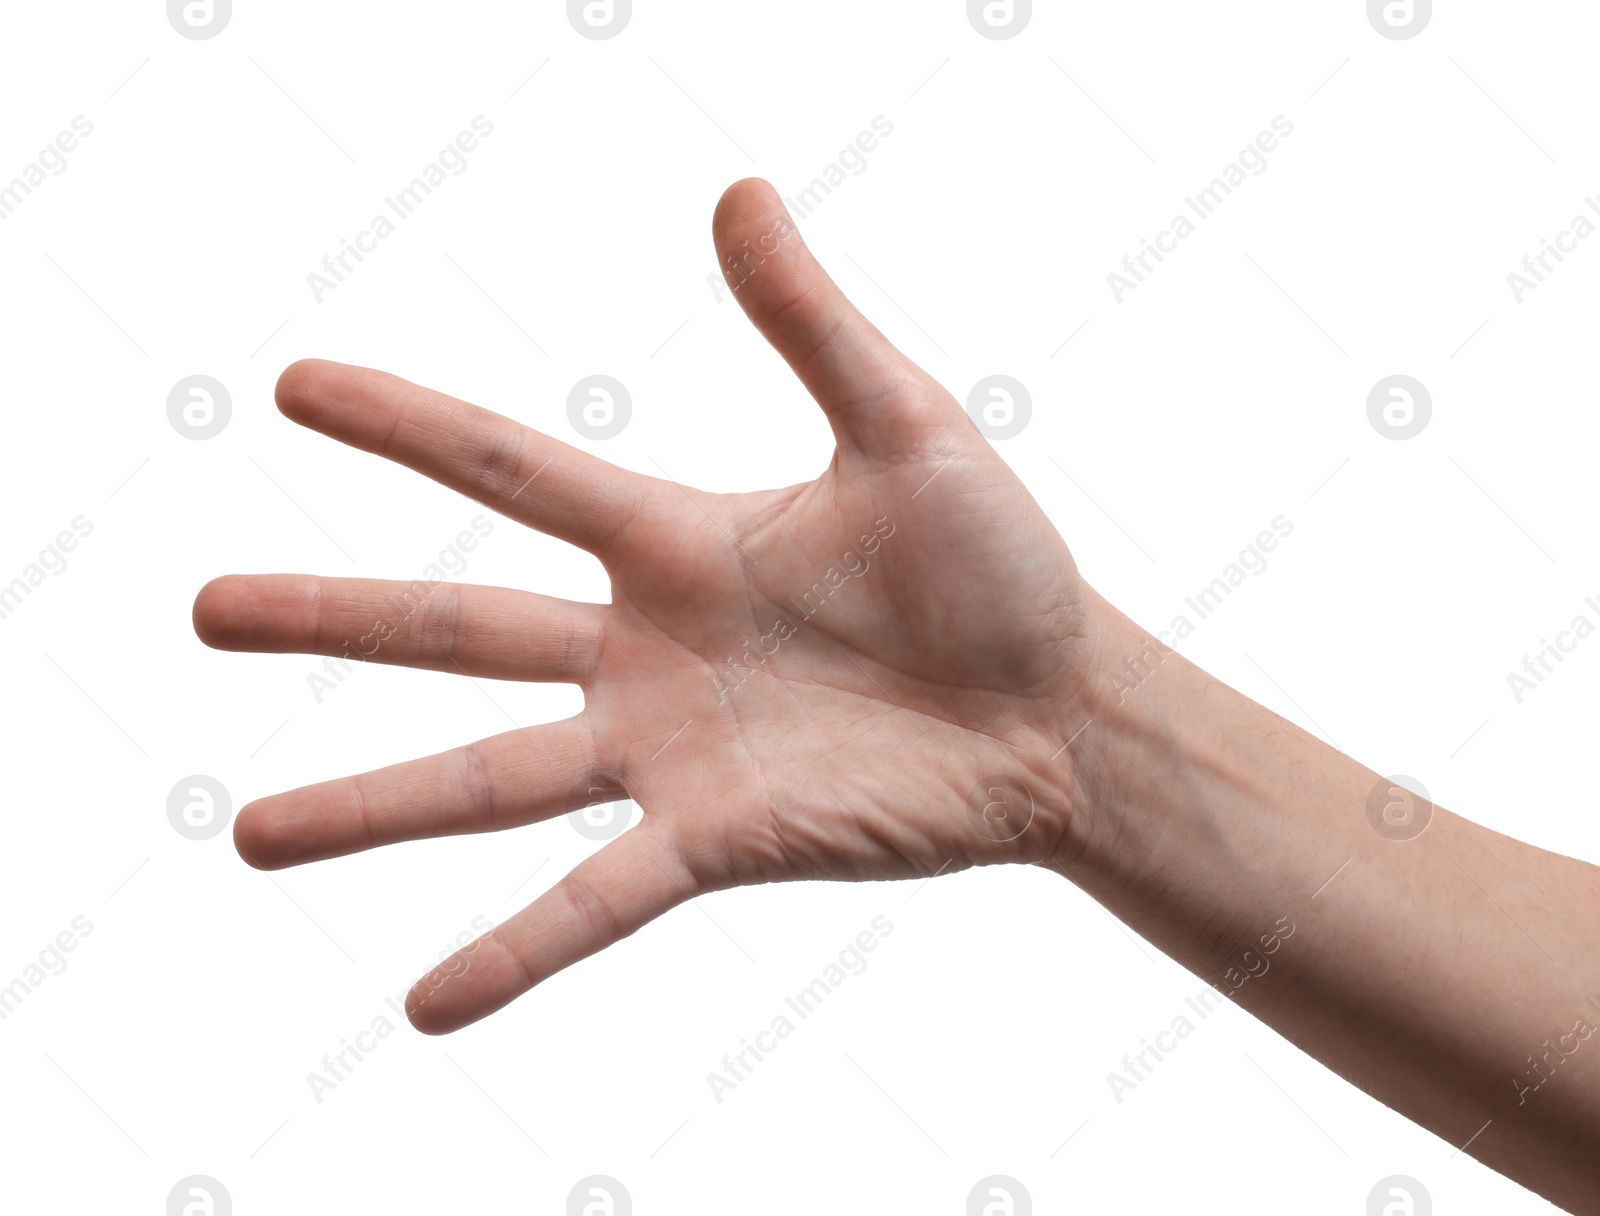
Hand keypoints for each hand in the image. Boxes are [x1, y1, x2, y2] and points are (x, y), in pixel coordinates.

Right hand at [194, 179, 1100, 1032]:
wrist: (1065, 709)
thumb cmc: (998, 568)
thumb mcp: (905, 428)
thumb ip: (812, 324)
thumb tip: (737, 188)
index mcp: (679, 541)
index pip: (512, 474)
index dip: (406, 427)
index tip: (297, 389)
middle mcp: (648, 649)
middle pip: (460, 632)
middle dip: (333, 616)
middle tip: (203, 609)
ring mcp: (673, 753)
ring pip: (491, 780)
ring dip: (371, 807)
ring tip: (251, 837)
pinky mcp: (720, 840)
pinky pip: (597, 898)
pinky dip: (515, 950)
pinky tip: (423, 1004)